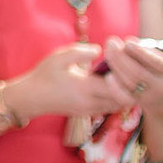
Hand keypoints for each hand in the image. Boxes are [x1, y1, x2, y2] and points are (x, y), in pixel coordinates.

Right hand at [17, 43, 132, 122]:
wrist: (31, 98)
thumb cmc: (44, 75)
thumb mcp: (59, 57)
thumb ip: (81, 52)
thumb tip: (101, 50)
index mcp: (85, 88)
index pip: (117, 87)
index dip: (126, 75)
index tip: (124, 60)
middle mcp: (91, 103)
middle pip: (124, 100)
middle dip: (131, 84)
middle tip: (129, 67)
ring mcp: (90, 110)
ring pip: (119, 105)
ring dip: (125, 92)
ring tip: (122, 74)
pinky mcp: (88, 113)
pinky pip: (111, 107)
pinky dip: (117, 96)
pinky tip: (113, 82)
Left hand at [100, 34, 162, 110]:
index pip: (156, 62)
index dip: (141, 51)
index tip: (128, 41)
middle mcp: (162, 86)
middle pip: (138, 72)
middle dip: (122, 57)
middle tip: (111, 42)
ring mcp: (149, 96)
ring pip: (129, 82)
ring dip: (116, 66)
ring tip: (108, 51)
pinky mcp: (137, 103)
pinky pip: (123, 96)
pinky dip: (114, 86)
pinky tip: (107, 74)